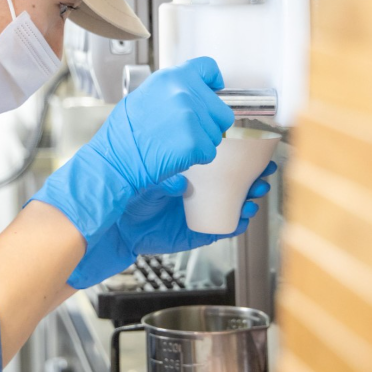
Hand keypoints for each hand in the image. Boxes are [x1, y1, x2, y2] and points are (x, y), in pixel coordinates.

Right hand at [29, 58, 234, 244]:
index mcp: (171, 77)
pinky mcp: (195, 142)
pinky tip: (175, 155)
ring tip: (174, 144)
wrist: (114, 160)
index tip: (213, 92)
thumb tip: (194, 91)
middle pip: (221, 109)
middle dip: (209, 123)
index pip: (208, 68)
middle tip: (185, 133)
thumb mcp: (144, 96)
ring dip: (202, 141)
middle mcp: (183, 92)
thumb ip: (172, 90)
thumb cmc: (124, 133)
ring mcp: (190, 117)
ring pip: (216, 133)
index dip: (213, 83)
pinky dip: (197, 158)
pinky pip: (210, 152)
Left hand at [67, 161, 276, 288]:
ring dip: (251, 194)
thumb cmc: (119, 188)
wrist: (106, 223)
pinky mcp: (193, 231)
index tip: (255, 140)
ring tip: (259, 187)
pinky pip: (222, 227)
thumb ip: (167, 160)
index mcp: (182, 163)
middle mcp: (191, 185)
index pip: (218, 152)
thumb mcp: (144, 162)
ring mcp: (194, 208)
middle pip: (233, 176)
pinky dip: (238, 221)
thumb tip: (185, 169)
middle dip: (253, 170)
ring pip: (233, 201)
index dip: (239, 147)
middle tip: (265, 165)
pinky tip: (245, 212)